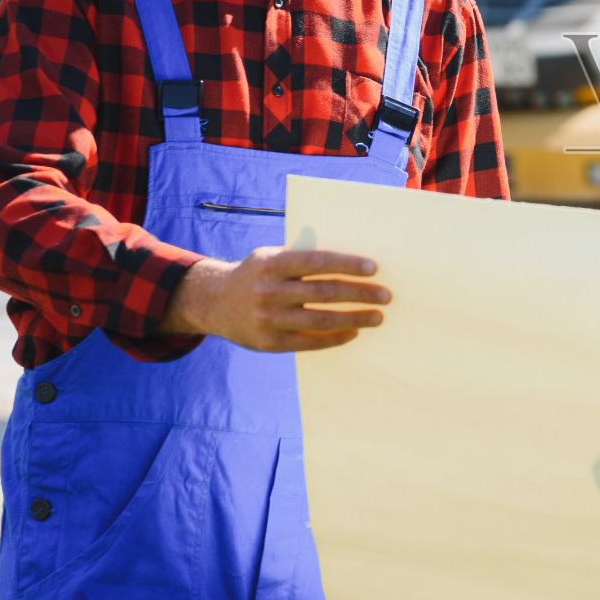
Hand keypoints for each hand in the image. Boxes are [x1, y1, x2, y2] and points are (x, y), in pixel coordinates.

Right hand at [160, 246, 388, 352]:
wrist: (212, 302)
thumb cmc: (255, 274)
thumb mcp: (270, 256)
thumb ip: (301, 257)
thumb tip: (347, 261)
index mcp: (273, 265)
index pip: (317, 262)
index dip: (347, 264)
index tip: (374, 268)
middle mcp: (270, 291)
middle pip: (325, 292)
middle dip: (360, 294)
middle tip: (386, 295)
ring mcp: (269, 319)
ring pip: (321, 320)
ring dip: (355, 319)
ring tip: (377, 316)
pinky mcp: (269, 343)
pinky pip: (310, 342)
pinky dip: (335, 338)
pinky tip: (354, 331)